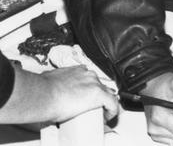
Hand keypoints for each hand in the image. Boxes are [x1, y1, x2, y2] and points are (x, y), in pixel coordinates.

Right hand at [0, 64, 118, 124]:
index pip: (91, 79)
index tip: (88, 99)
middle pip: (101, 86)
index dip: (92, 89)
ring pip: (108, 94)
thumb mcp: (49, 80)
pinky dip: (113, 110)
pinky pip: (112, 103)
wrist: (44, 94)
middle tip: (95, 110)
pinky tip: (109, 117)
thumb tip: (45, 86)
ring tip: (101, 115)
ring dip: (105, 104)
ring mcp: (94, 83)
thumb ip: (49, 81)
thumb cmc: (44, 90)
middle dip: (100, 97)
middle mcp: (88, 74)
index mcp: (78, 71)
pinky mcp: (99, 94)